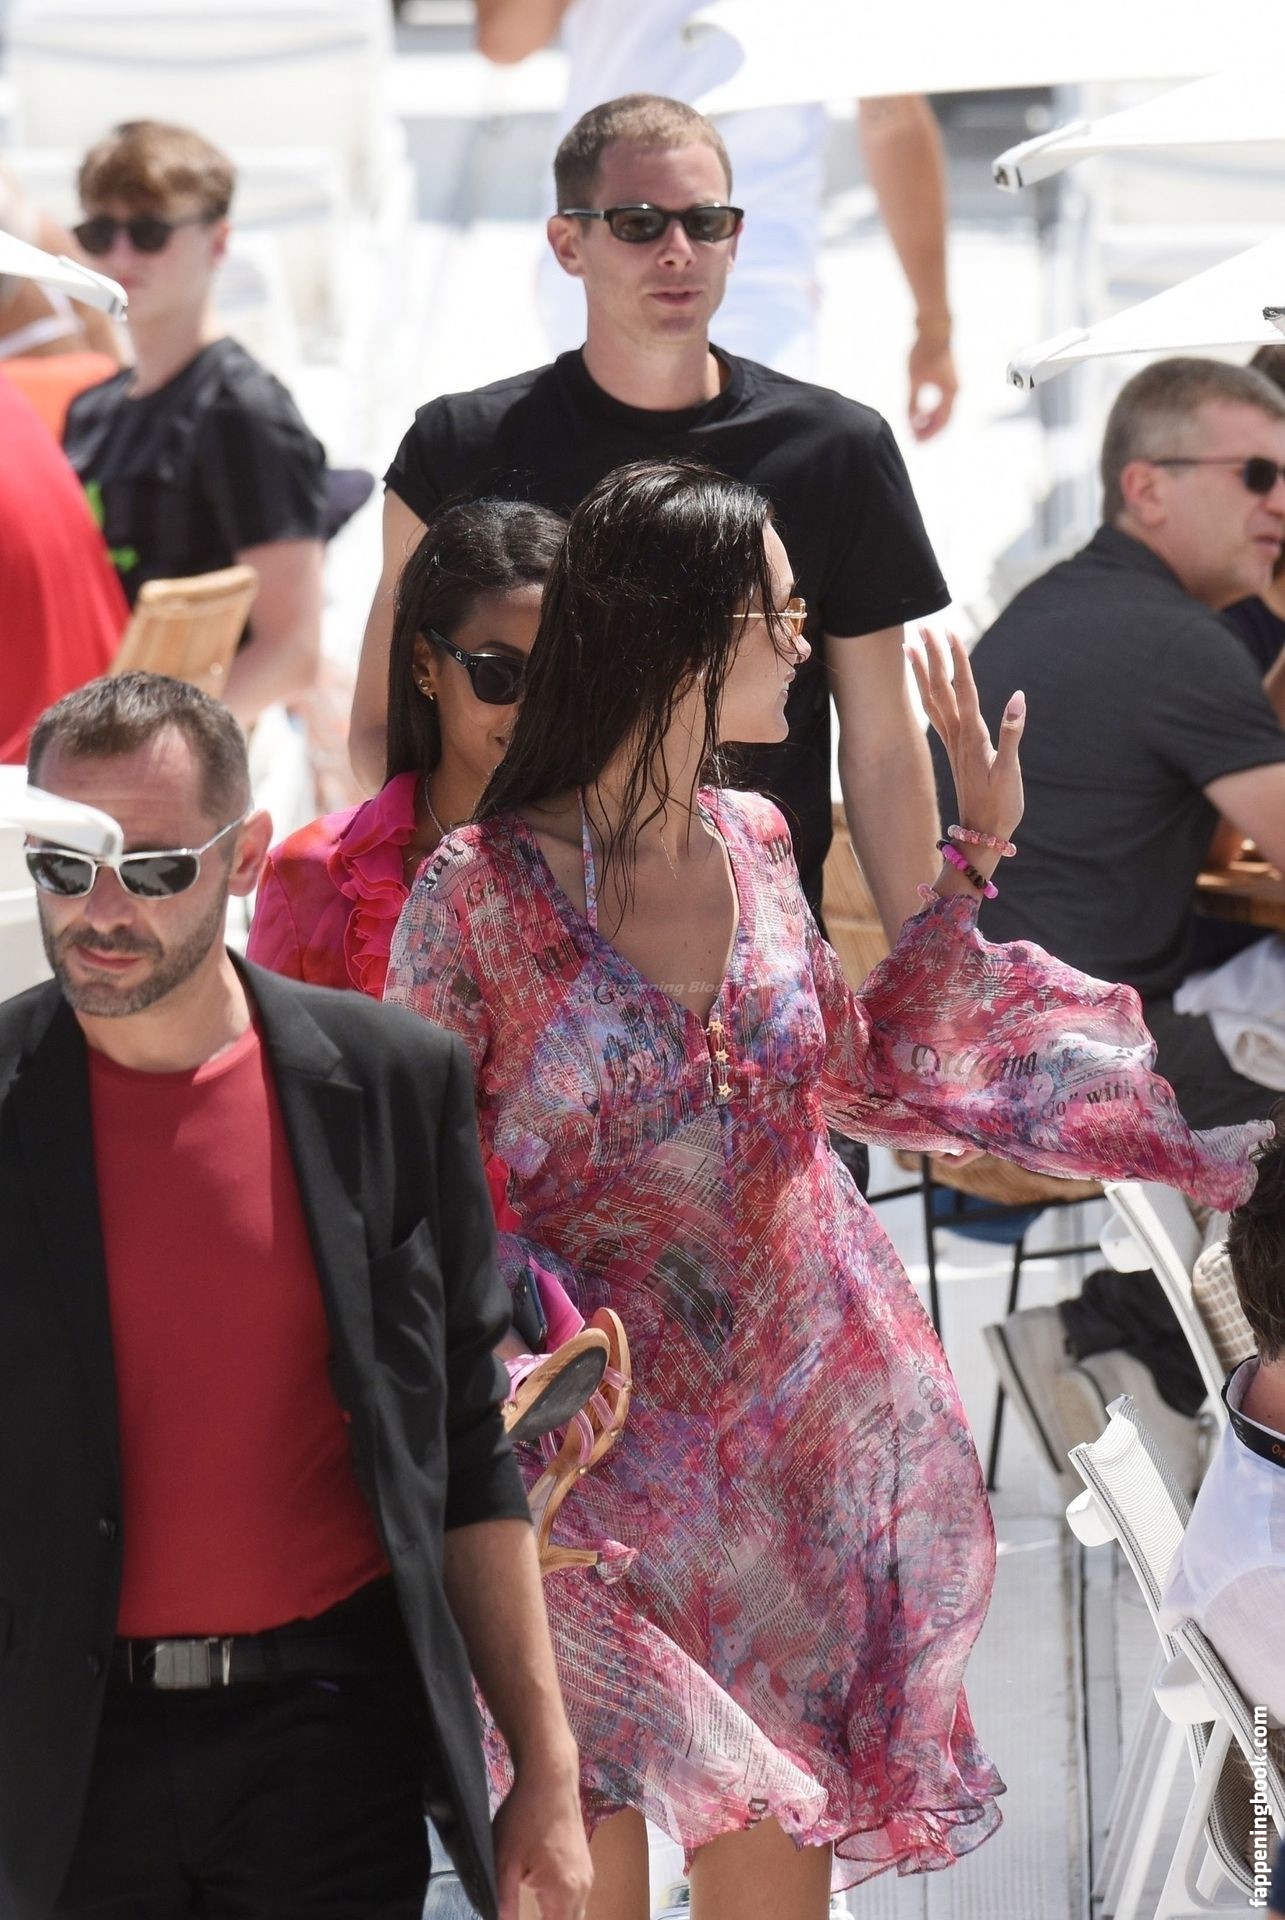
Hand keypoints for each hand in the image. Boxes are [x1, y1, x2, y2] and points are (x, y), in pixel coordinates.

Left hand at [493, 1750, 592, 1919]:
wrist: (550, 1778)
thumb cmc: (525, 1816)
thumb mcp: (505, 1861)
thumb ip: (504, 1901)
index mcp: (564, 1892)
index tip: (520, 1917)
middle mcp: (582, 1888)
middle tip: (529, 1916)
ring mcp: (587, 1875)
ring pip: (576, 1914)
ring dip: (558, 1919)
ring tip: (537, 1914)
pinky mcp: (585, 1863)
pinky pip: (577, 1898)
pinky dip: (564, 1908)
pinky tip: (546, 1903)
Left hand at [906, 628, 1024, 845]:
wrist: (981, 835)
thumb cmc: (1000, 807)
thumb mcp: (1010, 772)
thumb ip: (1012, 734)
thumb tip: (1019, 698)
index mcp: (973, 736)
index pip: (964, 690)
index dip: (958, 661)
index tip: (950, 634)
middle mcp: (958, 735)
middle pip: (941, 688)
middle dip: (933, 657)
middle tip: (925, 627)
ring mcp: (954, 743)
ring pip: (933, 699)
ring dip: (923, 671)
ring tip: (911, 647)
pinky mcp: (956, 751)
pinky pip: (937, 714)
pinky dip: (930, 694)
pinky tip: (927, 685)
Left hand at [908, 330, 957, 440]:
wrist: (935, 331)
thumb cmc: (923, 353)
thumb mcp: (914, 381)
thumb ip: (912, 403)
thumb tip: (911, 422)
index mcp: (949, 393)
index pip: (941, 422)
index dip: (928, 434)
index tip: (915, 441)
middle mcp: (955, 391)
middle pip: (944, 420)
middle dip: (929, 431)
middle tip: (913, 439)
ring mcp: (953, 386)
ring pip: (943, 412)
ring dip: (930, 422)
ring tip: (914, 428)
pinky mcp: (949, 381)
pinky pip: (942, 403)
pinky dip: (932, 411)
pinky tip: (919, 414)